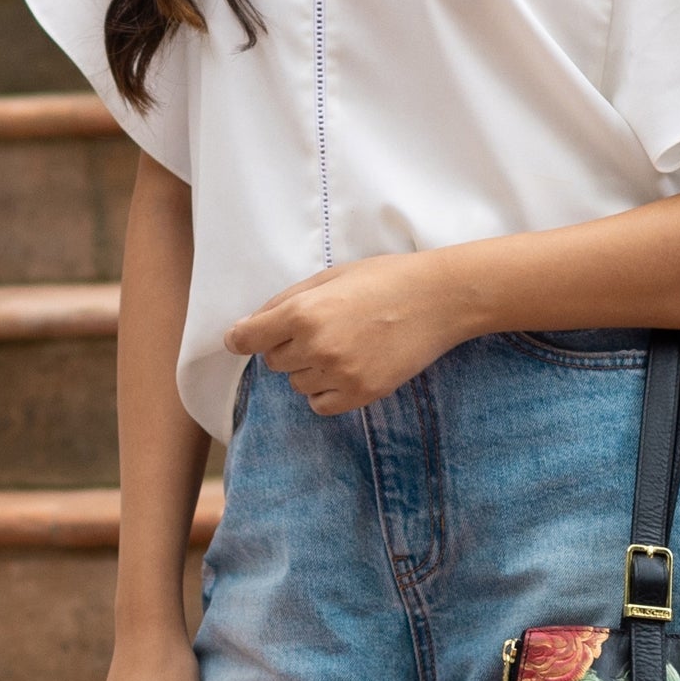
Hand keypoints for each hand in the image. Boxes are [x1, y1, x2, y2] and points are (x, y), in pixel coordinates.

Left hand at [224, 252, 464, 414]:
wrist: (439, 299)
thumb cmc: (385, 279)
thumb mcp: (331, 276)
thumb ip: (286, 301)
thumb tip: (246, 327)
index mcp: (304, 311)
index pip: (248, 338)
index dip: (240, 338)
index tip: (240, 340)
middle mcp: (316, 346)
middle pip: (273, 361)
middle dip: (287, 346)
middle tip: (323, 328)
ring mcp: (340, 373)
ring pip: (297, 383)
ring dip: (309, 368)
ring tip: (344, 345)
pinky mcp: (361, 394)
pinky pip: (320, 404)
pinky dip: (325, 391)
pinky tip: (347, 368)